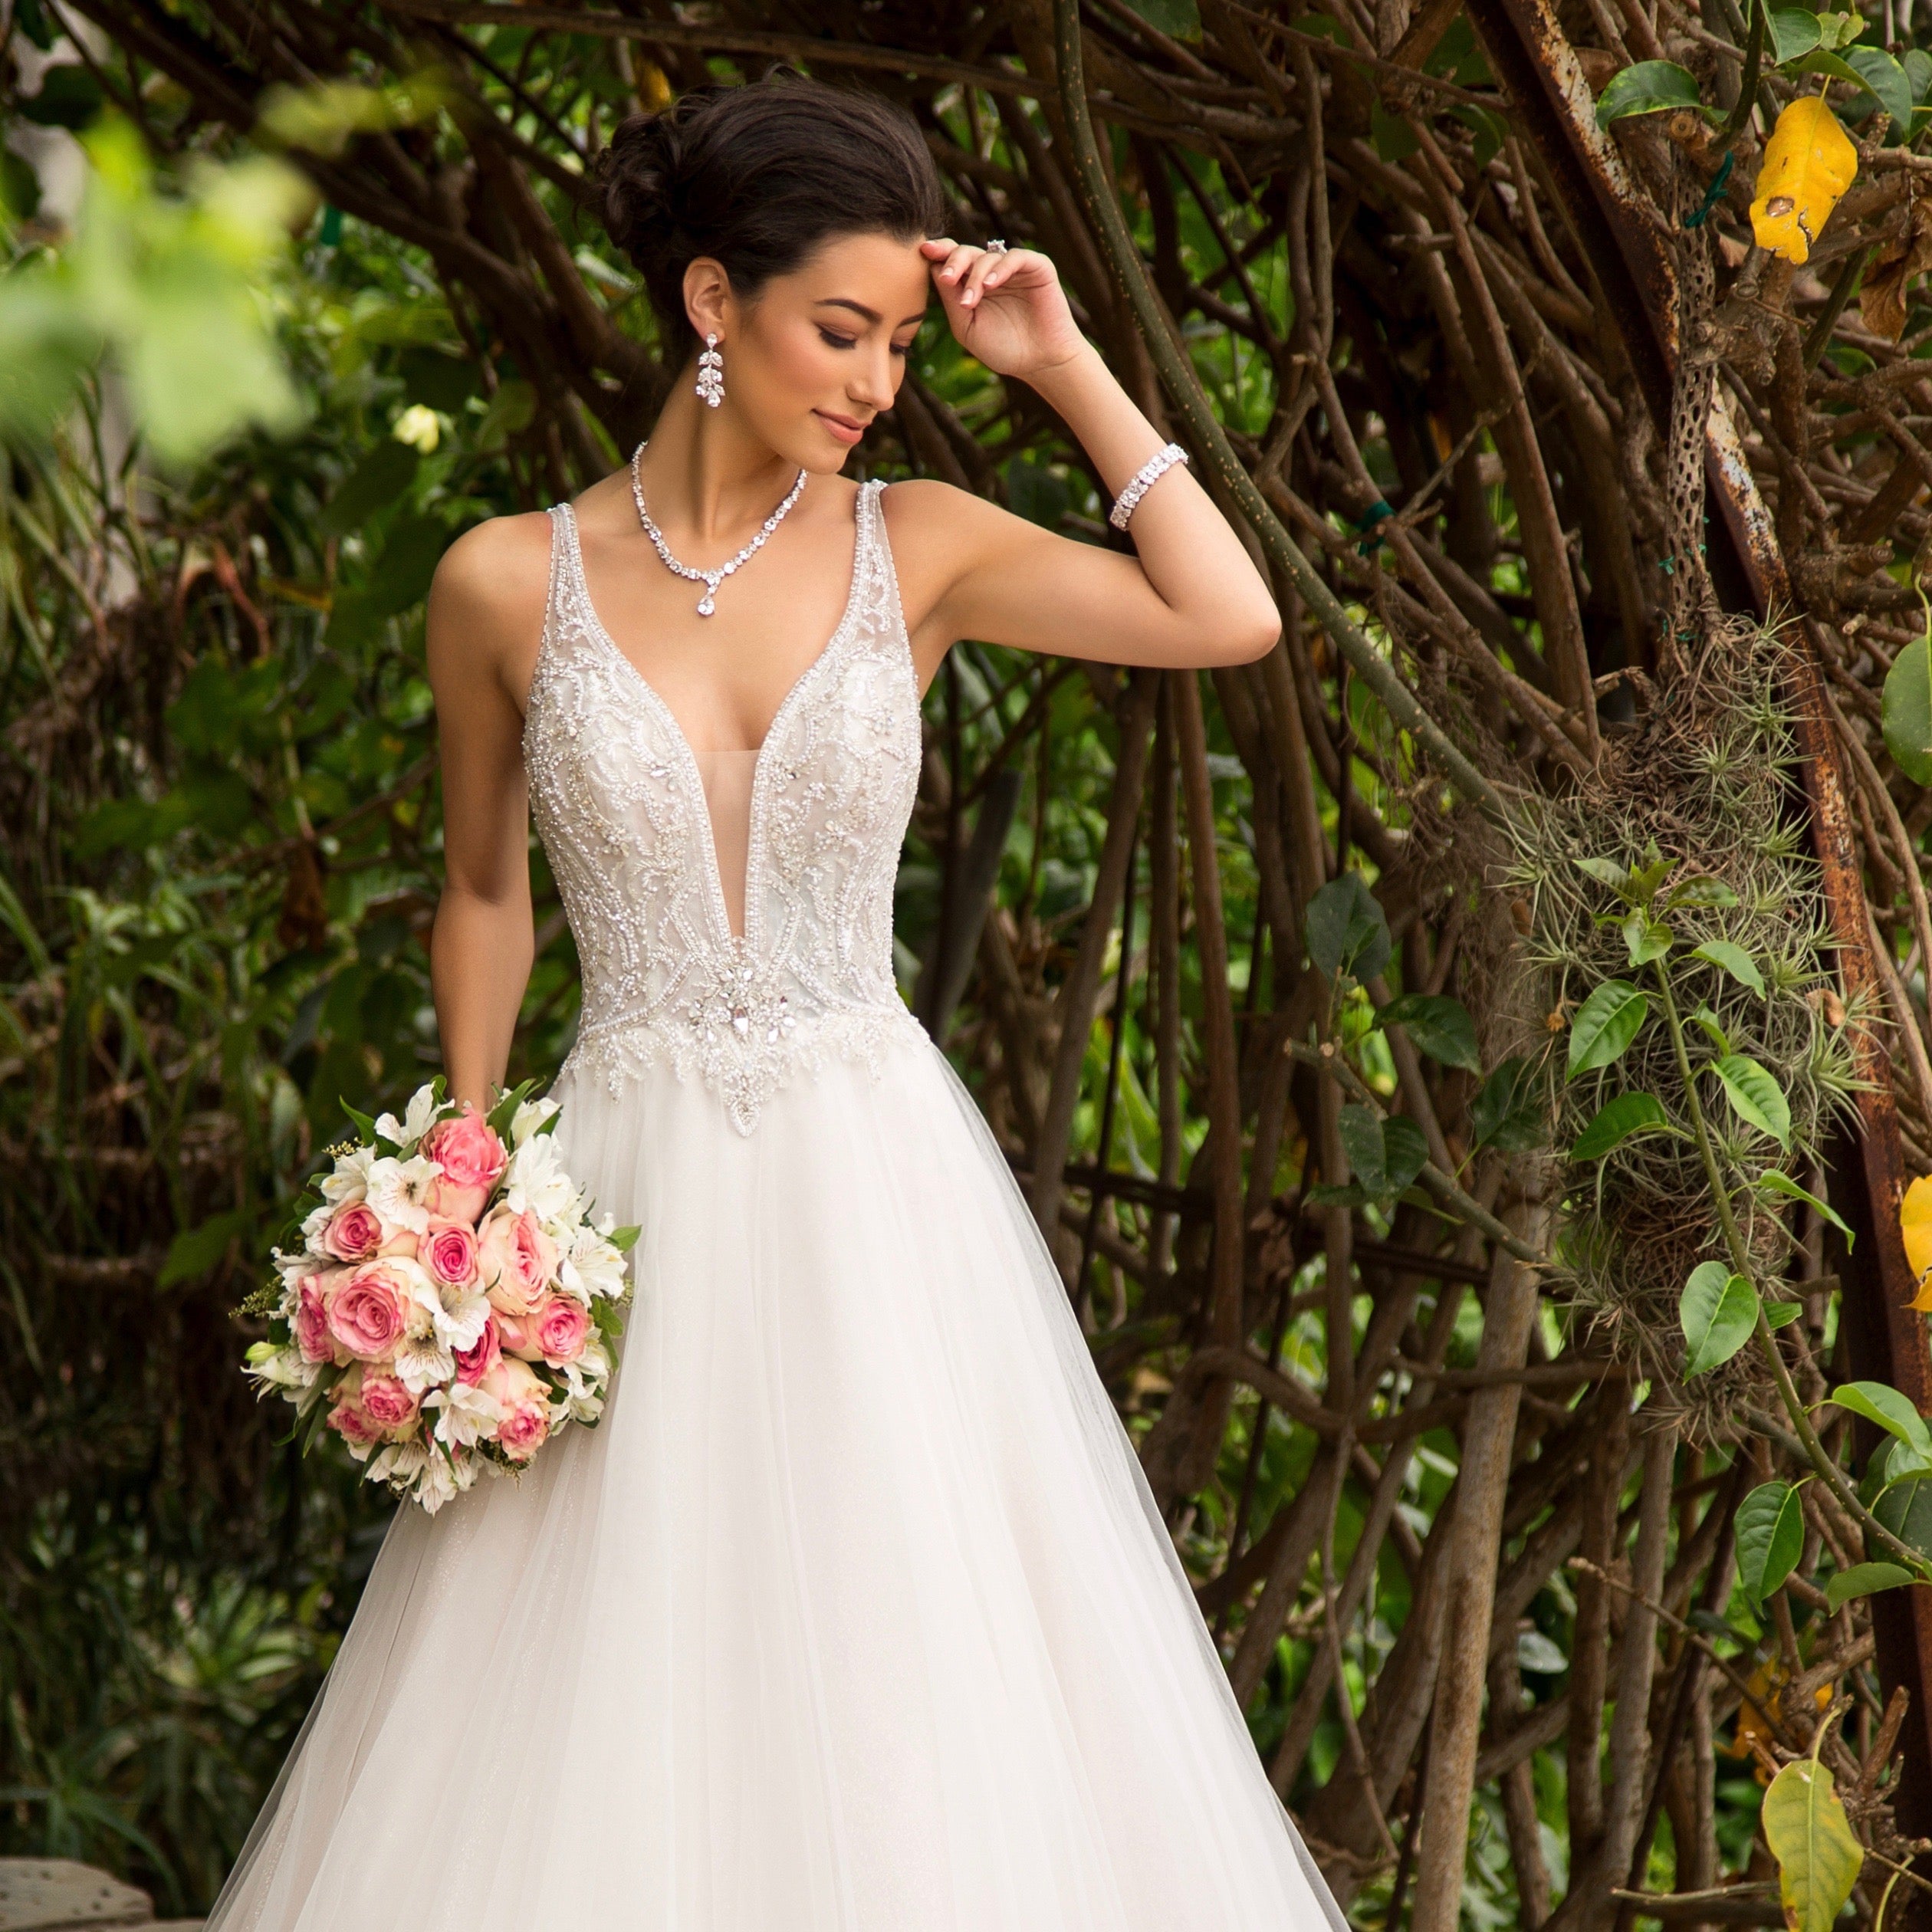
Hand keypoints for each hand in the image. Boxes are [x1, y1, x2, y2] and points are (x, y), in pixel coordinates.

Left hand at [920, 237, 1087, 383]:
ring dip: (975, 276)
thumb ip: (951, 300)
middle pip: (966, 252)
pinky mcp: (1036, 267)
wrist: (1040, 362)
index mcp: (972, 284)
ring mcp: (1013, 269)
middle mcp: (991, 272)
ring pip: (987, 256)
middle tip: (947, 278)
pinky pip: (1015, 257)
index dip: (938, 252)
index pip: (951, 260)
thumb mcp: (967, 328)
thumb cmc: (1003, 349)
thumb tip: (935, 268)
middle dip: (953, 261)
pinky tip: (991, 285)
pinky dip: (1001, 268)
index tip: (924, 251)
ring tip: (971, 301)